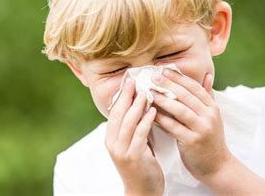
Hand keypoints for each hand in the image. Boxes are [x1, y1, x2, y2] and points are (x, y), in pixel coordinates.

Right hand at [106, 78, 163, 195]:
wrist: (142, 192)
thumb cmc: (141, 166)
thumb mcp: (134, 144)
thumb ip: (134, 127)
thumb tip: (141, 106)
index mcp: (111, 138)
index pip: (114, 111)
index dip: (121, 95)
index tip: (129, 80)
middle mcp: (112, 143)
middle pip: (118, 113)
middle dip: (127, 95)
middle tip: (135, 80)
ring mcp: (121, 150)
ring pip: (127, 122)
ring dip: (137, 105)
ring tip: (147, 92)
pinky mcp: (133, 157)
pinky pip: (139, 135)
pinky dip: (146, 121)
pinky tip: (154, 111)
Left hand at [151, 71, 232, 181]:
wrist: (217, 166)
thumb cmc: (210, 140)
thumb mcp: (213, 116)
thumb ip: (208, 96)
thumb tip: (207, 75)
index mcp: (212, 107)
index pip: (195, 87)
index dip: (179, 77)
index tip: (164, 69)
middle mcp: (209, 116)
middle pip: (186, 96)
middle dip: (168, 84)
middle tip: (153, 76)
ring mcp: (201, 129)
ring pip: (180, 110)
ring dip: (163, 100)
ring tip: (149, 92)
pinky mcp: (192, 141)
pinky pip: (173, 127)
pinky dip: (161, 119)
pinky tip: (150, 113)